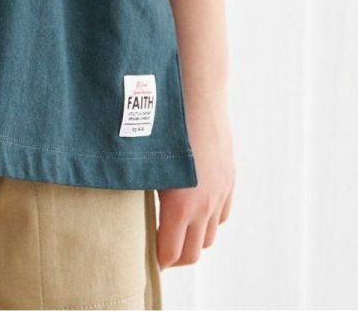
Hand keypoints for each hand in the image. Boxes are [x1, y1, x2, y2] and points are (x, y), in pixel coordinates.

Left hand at [155, 98, 234, 266]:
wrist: (198, 95)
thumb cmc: (165, 125)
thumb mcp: (148, 162)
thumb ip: (143, 192)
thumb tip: (128, 213)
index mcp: (180, 205)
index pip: (171, 253)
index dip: (158, 261)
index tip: (146, 260)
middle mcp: (204, 205)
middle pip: (193, 253)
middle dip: (176, 258)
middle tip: (160, 253)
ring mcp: (220, 193)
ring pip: (210, 236)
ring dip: (194, 240)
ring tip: (176, 232)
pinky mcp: (229, 180)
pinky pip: (222, 214)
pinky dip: (210, 220)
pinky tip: (196, 210)